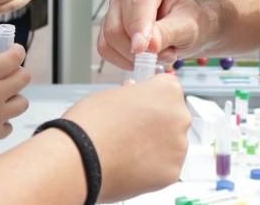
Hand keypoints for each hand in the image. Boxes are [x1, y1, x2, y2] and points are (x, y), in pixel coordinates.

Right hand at [0, 44, 30, 153]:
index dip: (17, 51)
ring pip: (23, 103)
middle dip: (18, 73)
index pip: (15, 57)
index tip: (15, 51)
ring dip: (14, 99)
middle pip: (24, 78)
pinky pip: (9, 126)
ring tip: (0, 100)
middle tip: (8, 75)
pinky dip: (4, 122)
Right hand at [63, 75, 190, 201]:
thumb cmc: (90, 124)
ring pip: (172, 143)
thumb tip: (136, 101)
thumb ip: (134, 96)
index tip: (145, 105)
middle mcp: (179, 116)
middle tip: (133, 130)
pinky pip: (167, 165)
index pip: (170, 88)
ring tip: (128, 149)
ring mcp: (178, 146)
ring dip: (157, 145)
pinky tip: (132, 164)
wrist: (80, 158)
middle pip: (174, 116)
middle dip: (157, 122)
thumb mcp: (112, 95)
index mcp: (166, 91)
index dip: (153, 97)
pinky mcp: (173, 172)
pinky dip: (153, 166)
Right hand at [98, 0, 210, 68]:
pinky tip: (143, 57)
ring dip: (134, 56)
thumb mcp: (187, 28)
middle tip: (166, 54)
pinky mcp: (108, 25)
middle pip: (118, 25)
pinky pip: (106, 48)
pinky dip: (124, 60)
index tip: (141, 48)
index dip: (138, 27)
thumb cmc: (190, 22)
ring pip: (110, 38)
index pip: (139, 3)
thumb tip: (148, 44)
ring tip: (158, 53)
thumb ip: (167, 34)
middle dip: (141, 48)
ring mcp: (115, 6)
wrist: (187, 30)